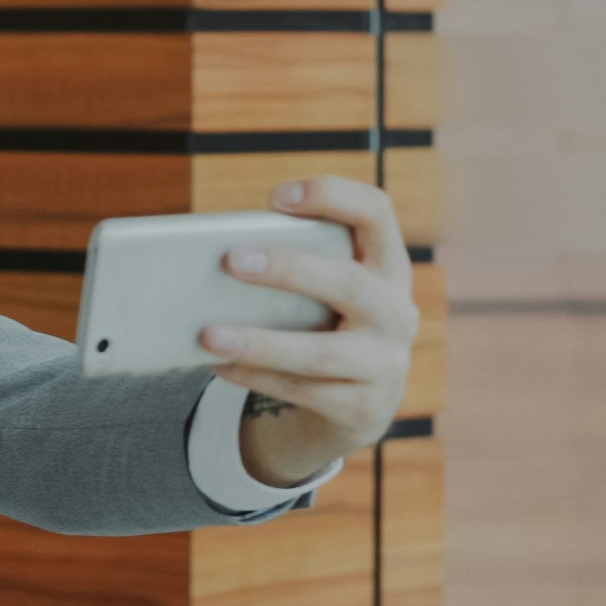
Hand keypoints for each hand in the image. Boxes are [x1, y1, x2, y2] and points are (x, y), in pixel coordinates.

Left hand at [203, 176, 420, 488]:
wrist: (358, 406)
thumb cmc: (326, 327)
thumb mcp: (326, 293)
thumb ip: (294, 271)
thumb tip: (213, 260)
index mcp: (388, 267)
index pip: (377, 213)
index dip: (332, 196)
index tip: (276, 197)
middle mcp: (396, 312)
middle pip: (348, 283)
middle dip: (288, 269)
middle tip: (231, 261)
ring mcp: (386, 365)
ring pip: (321, 353)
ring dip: (260, 342)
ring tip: (208, 334)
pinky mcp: (364, 409)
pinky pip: (303, 391)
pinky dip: (256, 376)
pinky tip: (220, 365)